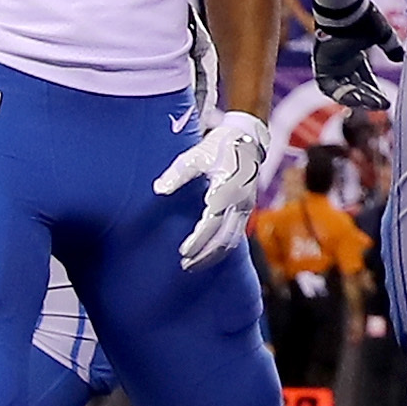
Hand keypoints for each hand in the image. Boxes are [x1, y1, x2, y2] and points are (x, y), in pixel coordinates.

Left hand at [155, 109, 270, 268]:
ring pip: (232, 240)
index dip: (198, 240)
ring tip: (194, 264)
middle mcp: (240, 202)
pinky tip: (209, 254)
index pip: (212, 223)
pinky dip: (223, 248)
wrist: (246, 140)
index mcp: (227, 189)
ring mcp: (246, 207)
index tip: (183, 252)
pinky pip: (236, 235)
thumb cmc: (218, 146)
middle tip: (185, 265)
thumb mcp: (195, 156)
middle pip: (224, 238)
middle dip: (205, 254)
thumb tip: (159, 189)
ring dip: (214, 254)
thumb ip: (177, 174)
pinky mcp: (246, 210)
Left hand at [309, 0, 403, 109]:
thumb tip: (401, 59)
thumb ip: (391, 46)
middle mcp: (341, 62)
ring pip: (342, 90)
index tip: (387, 102)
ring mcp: (329, 65)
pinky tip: (356, 99)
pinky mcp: (320, 66)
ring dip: (357, 99)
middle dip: (369, 98)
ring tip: (372, 104)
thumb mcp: (382, 34)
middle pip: (355, 87)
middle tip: (383, 105)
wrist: (345, 9)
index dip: (375, 91)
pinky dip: (341, 94)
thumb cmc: (363, 18)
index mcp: (354, 54)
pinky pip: (328, 87)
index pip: (365, 79)